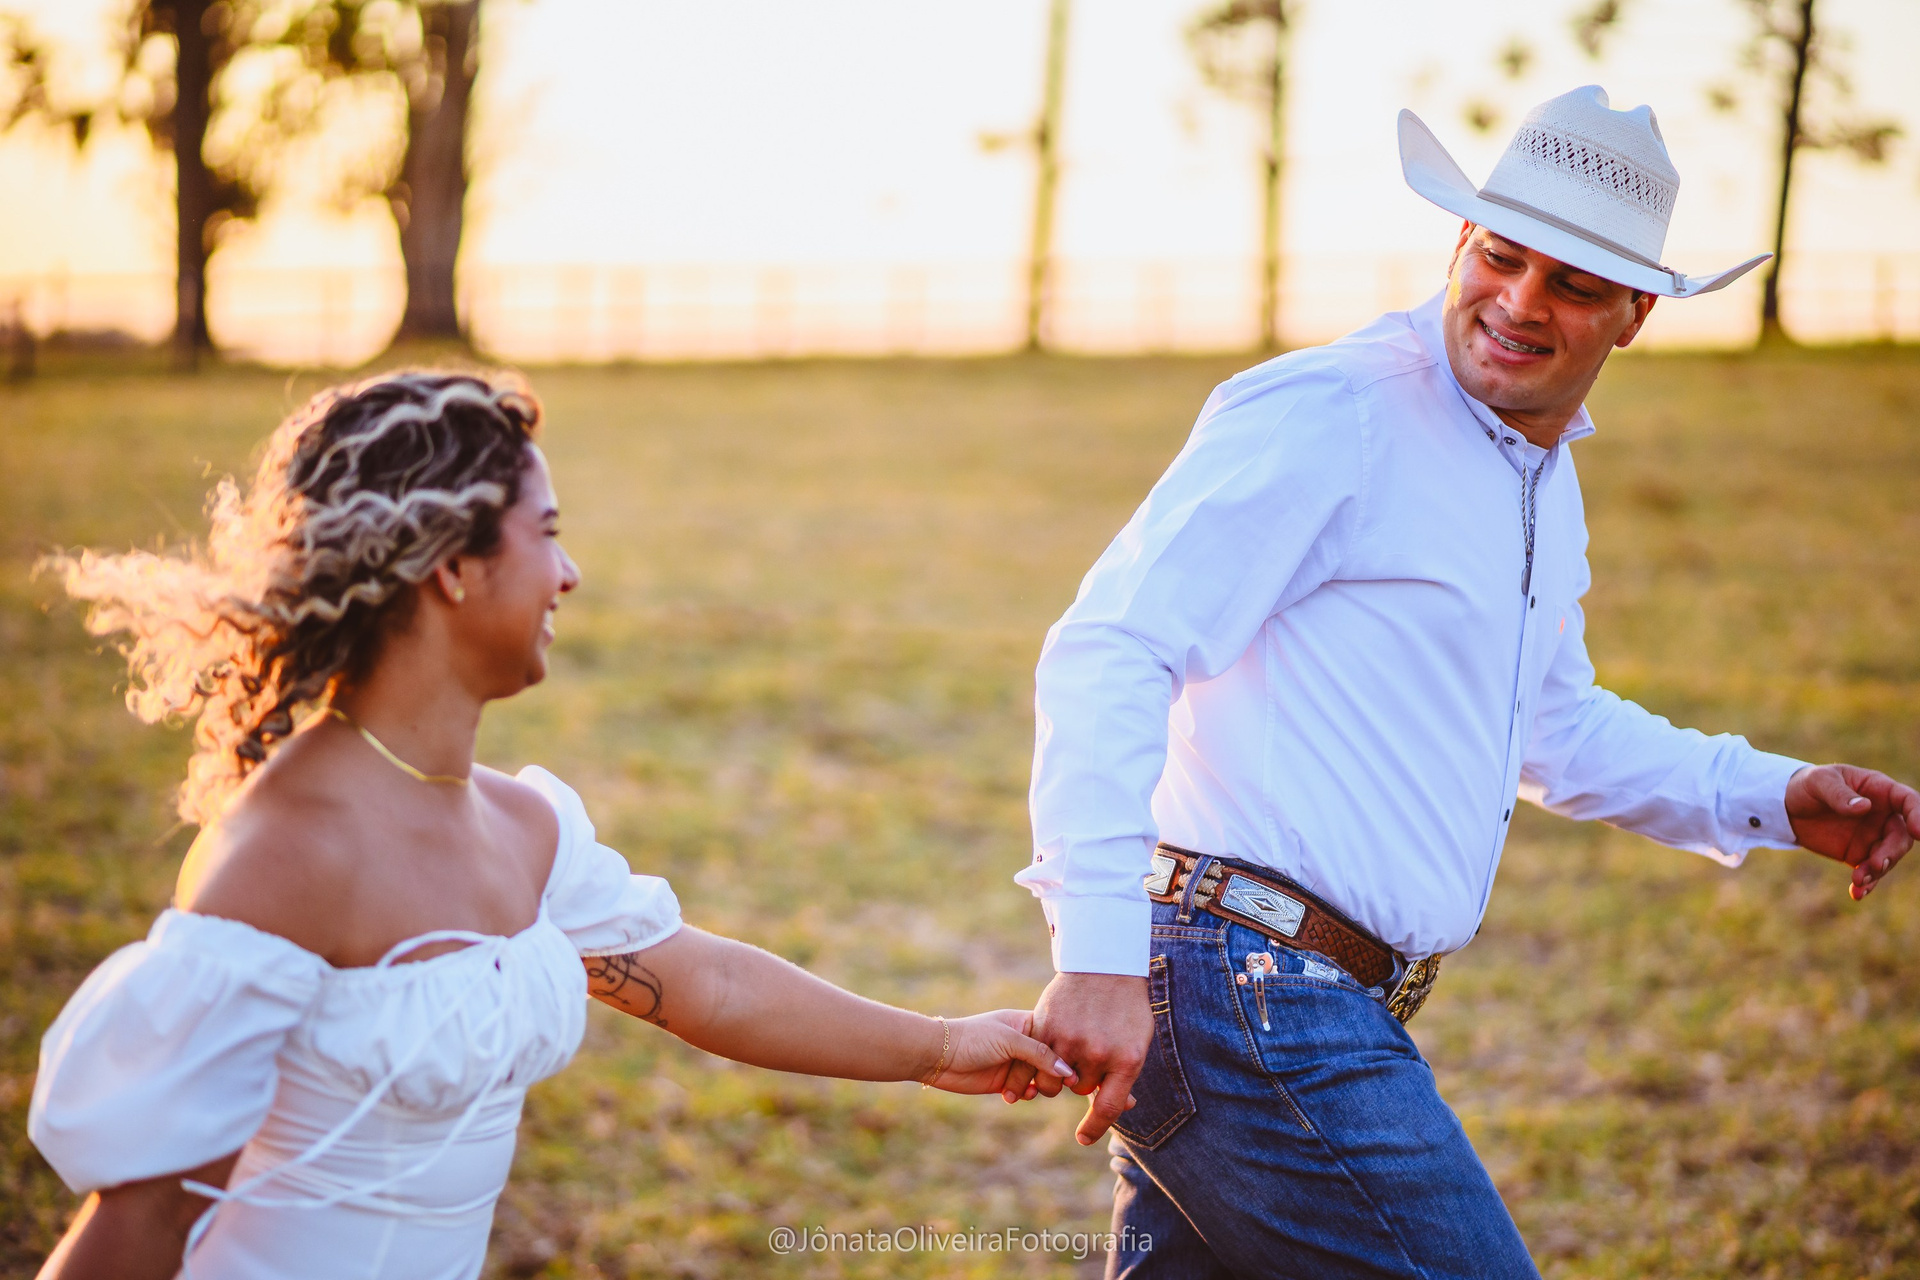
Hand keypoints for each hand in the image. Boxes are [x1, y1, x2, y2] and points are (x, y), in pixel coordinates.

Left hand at [923, 1009, 1077, 1096]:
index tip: (1074, 1067)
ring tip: (1026, 1090)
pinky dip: (1025, 1094)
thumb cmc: (974, 1038)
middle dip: (1050, 1074)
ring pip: (1041, 1078)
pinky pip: (1027, 1091)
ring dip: (1036, 1087)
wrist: (940, 1056)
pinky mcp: (1005, 1081)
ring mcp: (1015, 1063)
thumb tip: (1068, 1071)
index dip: (1066, 1051)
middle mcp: (1024, 1042)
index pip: (1057, 1035)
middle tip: (1046, 1083)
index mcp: (1028, 1023)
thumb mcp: (1009, 1040)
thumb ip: (1040, 1054)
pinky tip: (1012, 1095)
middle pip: (1052, 1061)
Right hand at [1003, 972, 1150, 1145]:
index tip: (1082, 1138)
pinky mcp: (1047, 1026)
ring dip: (1057, 1073)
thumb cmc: (1127, 1005)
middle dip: (1080, 1080)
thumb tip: (1127, 1106)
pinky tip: (1030, 1071)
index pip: (1107, 1108)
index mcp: (1126, 1060)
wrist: (1105, 963)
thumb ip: (1126, 1073)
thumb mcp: (1137, 1040)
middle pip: (1079, 1089)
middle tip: (1082, 1060)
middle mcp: (1098, 1053)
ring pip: (1055, 1079)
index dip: (1093, 1128)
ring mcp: (1070, 1039)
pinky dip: (1033, 1069)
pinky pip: (1036, 1061)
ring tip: (1062, 1055)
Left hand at [1786, 763, 1919, 899]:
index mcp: (1879, 790)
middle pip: (1901, 836)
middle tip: (1876, 865)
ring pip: (1887, 857)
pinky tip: (1857, 893)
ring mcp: (1873, 837)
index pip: (1908, 801)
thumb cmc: (1807, 785)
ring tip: (1858, 880)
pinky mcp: (1858, 855)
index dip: (1918, 815)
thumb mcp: (1818, 782)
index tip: (1919, 832)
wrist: (1787, 806)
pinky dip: (1866, 884)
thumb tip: (1864, 807)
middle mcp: (1883, 815)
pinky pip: (1869, 872)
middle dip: (1891, 852)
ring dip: (1877, 871)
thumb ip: (1838, 794)